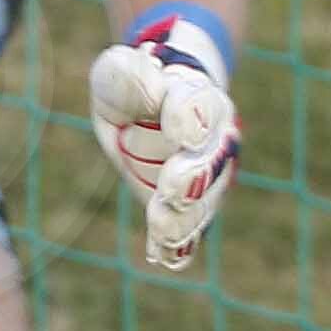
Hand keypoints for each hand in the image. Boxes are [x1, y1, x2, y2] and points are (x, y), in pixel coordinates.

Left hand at [88, 18, 239, 273]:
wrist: (148, 112)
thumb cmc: (133, 88)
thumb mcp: (118, 74)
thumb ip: (128, 77)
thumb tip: (150, 83)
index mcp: (198, 98)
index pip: (200, 107)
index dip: (189, 118)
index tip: (178, 132)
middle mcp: (212, 142)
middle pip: (210, 162)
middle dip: (193, 178)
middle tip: (171, 189)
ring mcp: (205, 180)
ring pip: (203, 202)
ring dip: (183, 218)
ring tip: (161, 227)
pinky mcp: (188, 209)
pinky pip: (189, 230)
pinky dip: (178, 244)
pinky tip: (165, 255)